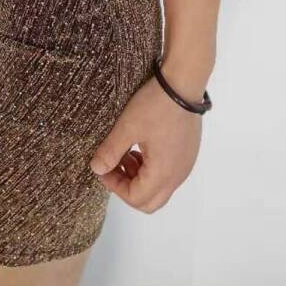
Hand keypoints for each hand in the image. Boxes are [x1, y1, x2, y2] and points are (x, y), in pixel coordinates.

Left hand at [88, 71, 205, 212]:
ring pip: (160, 188)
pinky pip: (169, 174)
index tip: (103, 168)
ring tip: (127, 154)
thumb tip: (97, 169)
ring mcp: (185, 165)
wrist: (183, 83)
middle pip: (150, 201)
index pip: (136, 198)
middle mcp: (177, 176)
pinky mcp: (188, 154)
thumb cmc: (155, 106)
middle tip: (115, 166)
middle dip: (128, 188)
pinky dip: (152, 170)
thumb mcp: (127, 126)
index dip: (115, 187)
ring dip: (140, 178)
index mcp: (163, 173)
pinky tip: (143, 147)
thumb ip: (111, 151)